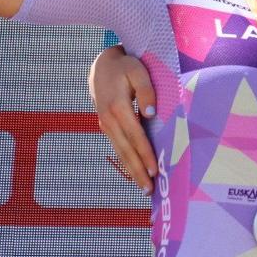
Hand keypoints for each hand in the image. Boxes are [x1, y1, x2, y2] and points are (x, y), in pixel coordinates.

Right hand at [89, 45, 157, 193]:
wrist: (102, 65)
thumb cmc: (125, 66)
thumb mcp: (138, 71)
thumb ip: (146, 90)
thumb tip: (151, 114)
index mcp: (118, 108)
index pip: (136, 136)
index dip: (145, 154)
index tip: (154, 171)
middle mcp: (109, 120)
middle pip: (126, 150)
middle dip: (138, 171)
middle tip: (150, 191)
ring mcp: (105, 124)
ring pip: (120, 151)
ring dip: (131, 170)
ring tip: (143, 187)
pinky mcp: (107, 125)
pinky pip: (118, 146)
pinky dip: (126, 160)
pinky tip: (134, 171)